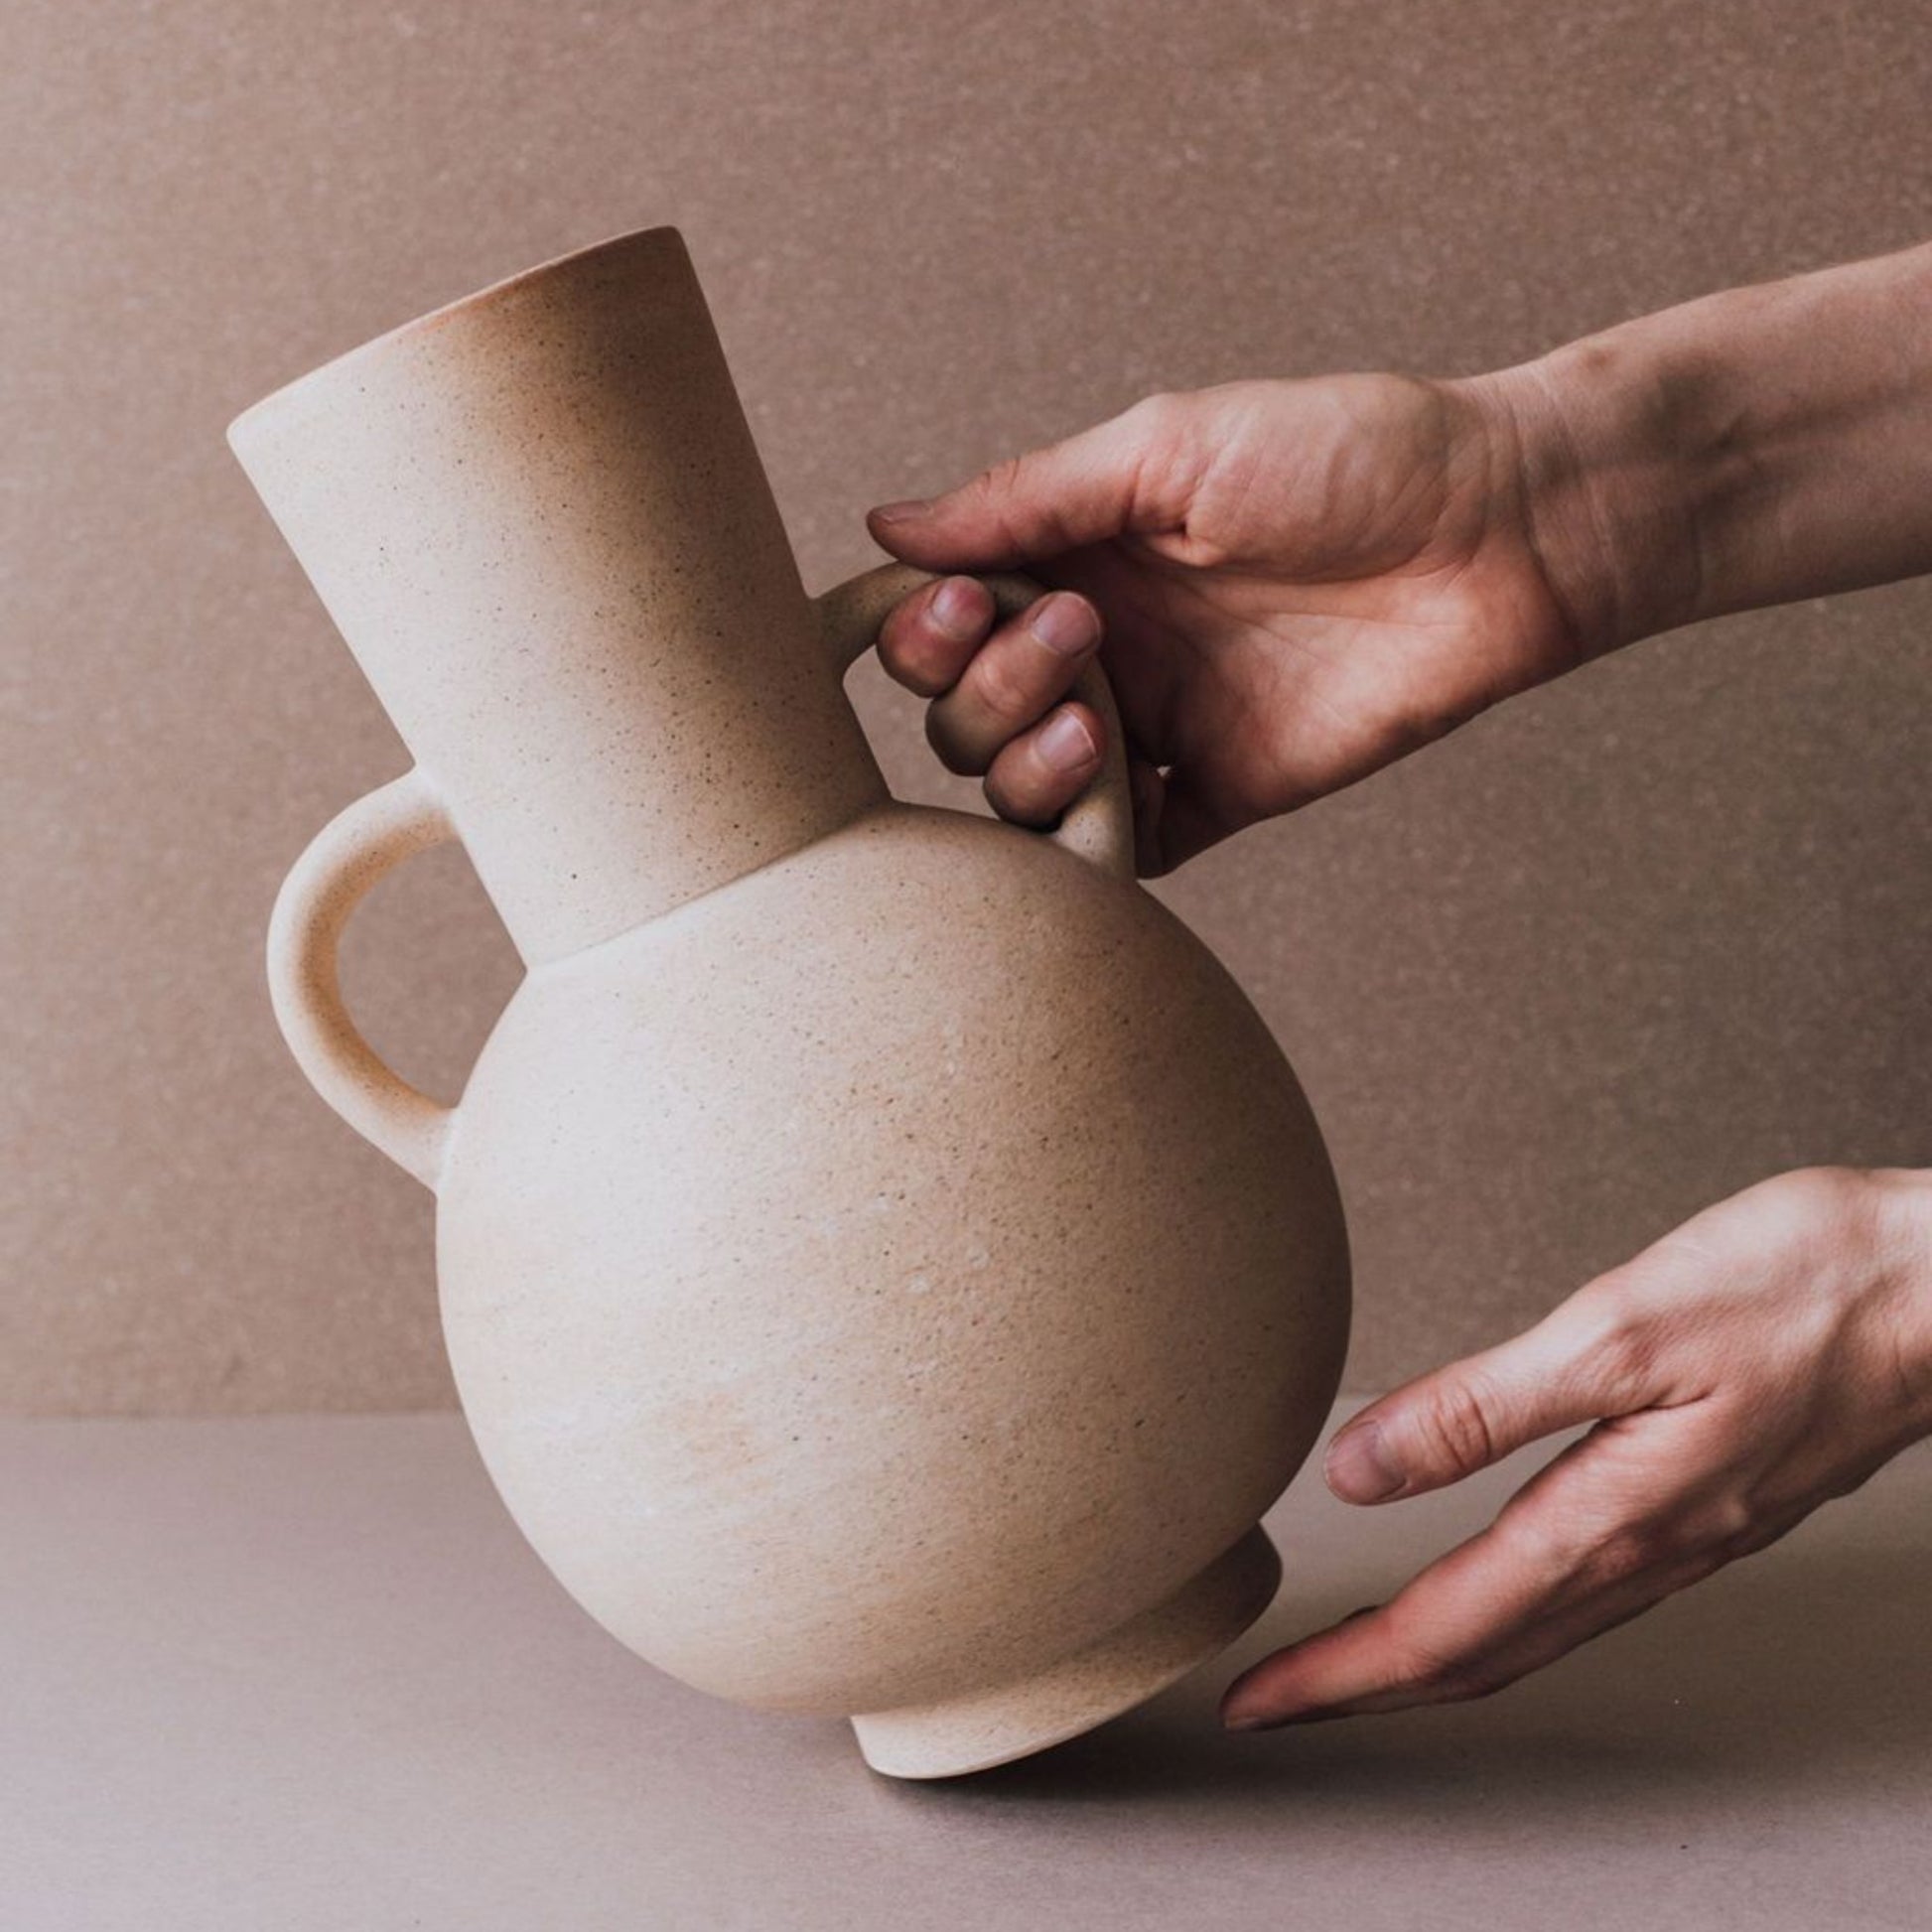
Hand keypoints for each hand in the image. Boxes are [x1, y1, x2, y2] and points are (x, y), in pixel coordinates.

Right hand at [866, 371, 1589, 873]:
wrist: (1497, 531)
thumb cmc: (1346, 456)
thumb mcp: (1168, 446)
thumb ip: (1027, 498)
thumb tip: (885, 527)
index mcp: (1075, 561)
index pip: (938, 622)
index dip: (917, 631)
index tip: (956, 605)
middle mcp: (1100, 650)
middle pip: (962, 719)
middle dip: (988, 687)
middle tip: (1081, 632)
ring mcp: (1156, 729)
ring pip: (1018, 796)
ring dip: (1024, 765)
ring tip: (1096, 718)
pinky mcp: (1219, 795)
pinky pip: (1118, 853)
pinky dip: (1087, 845)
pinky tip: (1115, 790)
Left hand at [1219, 1166, 1931, 1728]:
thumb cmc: (1802, 1289)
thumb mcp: (1618, 1330)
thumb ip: (1481, 1405)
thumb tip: (1358, 1467)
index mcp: (1609, 1519)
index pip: (1441, 1630)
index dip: (1336, 1673)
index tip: (1253, 1699)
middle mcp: (1643, 1553)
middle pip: (1476, 1657)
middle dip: (1363, 1688)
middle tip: (1275, 1703)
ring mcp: (1681, 1539)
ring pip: (1529, 1636)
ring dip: (1430, 1659)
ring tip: (1353, 1659)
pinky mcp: (1708, 1507)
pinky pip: (1579, 1598)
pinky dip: (1500, 1617)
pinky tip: (1486, 1589)